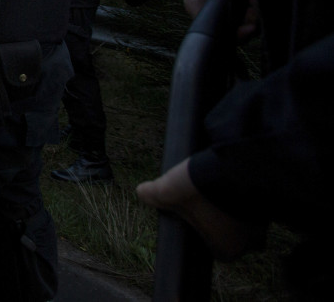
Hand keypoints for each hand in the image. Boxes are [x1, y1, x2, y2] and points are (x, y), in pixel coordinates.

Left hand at [136, 159, 263, 260]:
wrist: (234, 166)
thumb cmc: (198, 187)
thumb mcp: (167, 190)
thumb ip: (151, 194)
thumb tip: (142, 192)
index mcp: (225, 251)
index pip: (208, 242)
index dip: (197, 223)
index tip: (191, 206)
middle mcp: (249, 244)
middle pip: (226, 230)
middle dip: (215, 213)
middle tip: (203, 193)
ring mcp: (265, 227)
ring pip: (242, 217)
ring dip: (231, 202)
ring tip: (215, 184)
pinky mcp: (275, 207)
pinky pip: (256, 203)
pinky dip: (244, 193)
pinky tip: (231, 179)